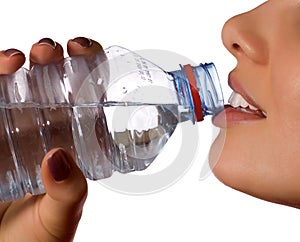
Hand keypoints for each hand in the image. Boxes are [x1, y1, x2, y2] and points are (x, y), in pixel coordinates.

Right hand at [0, 37, 102, 241]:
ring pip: (21, 85)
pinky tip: (1, 69)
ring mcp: (18, 129)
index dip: (89, 69)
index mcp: (75, 143)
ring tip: (16, 59)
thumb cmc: (38, 238)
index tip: (83, 51)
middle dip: (52, 61)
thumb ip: (68, 193)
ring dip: (19, 63)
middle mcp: (48, 130)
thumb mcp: (60, 216)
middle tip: (48, 53)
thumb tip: (58, 159)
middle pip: (55, 84)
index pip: (88, 99)